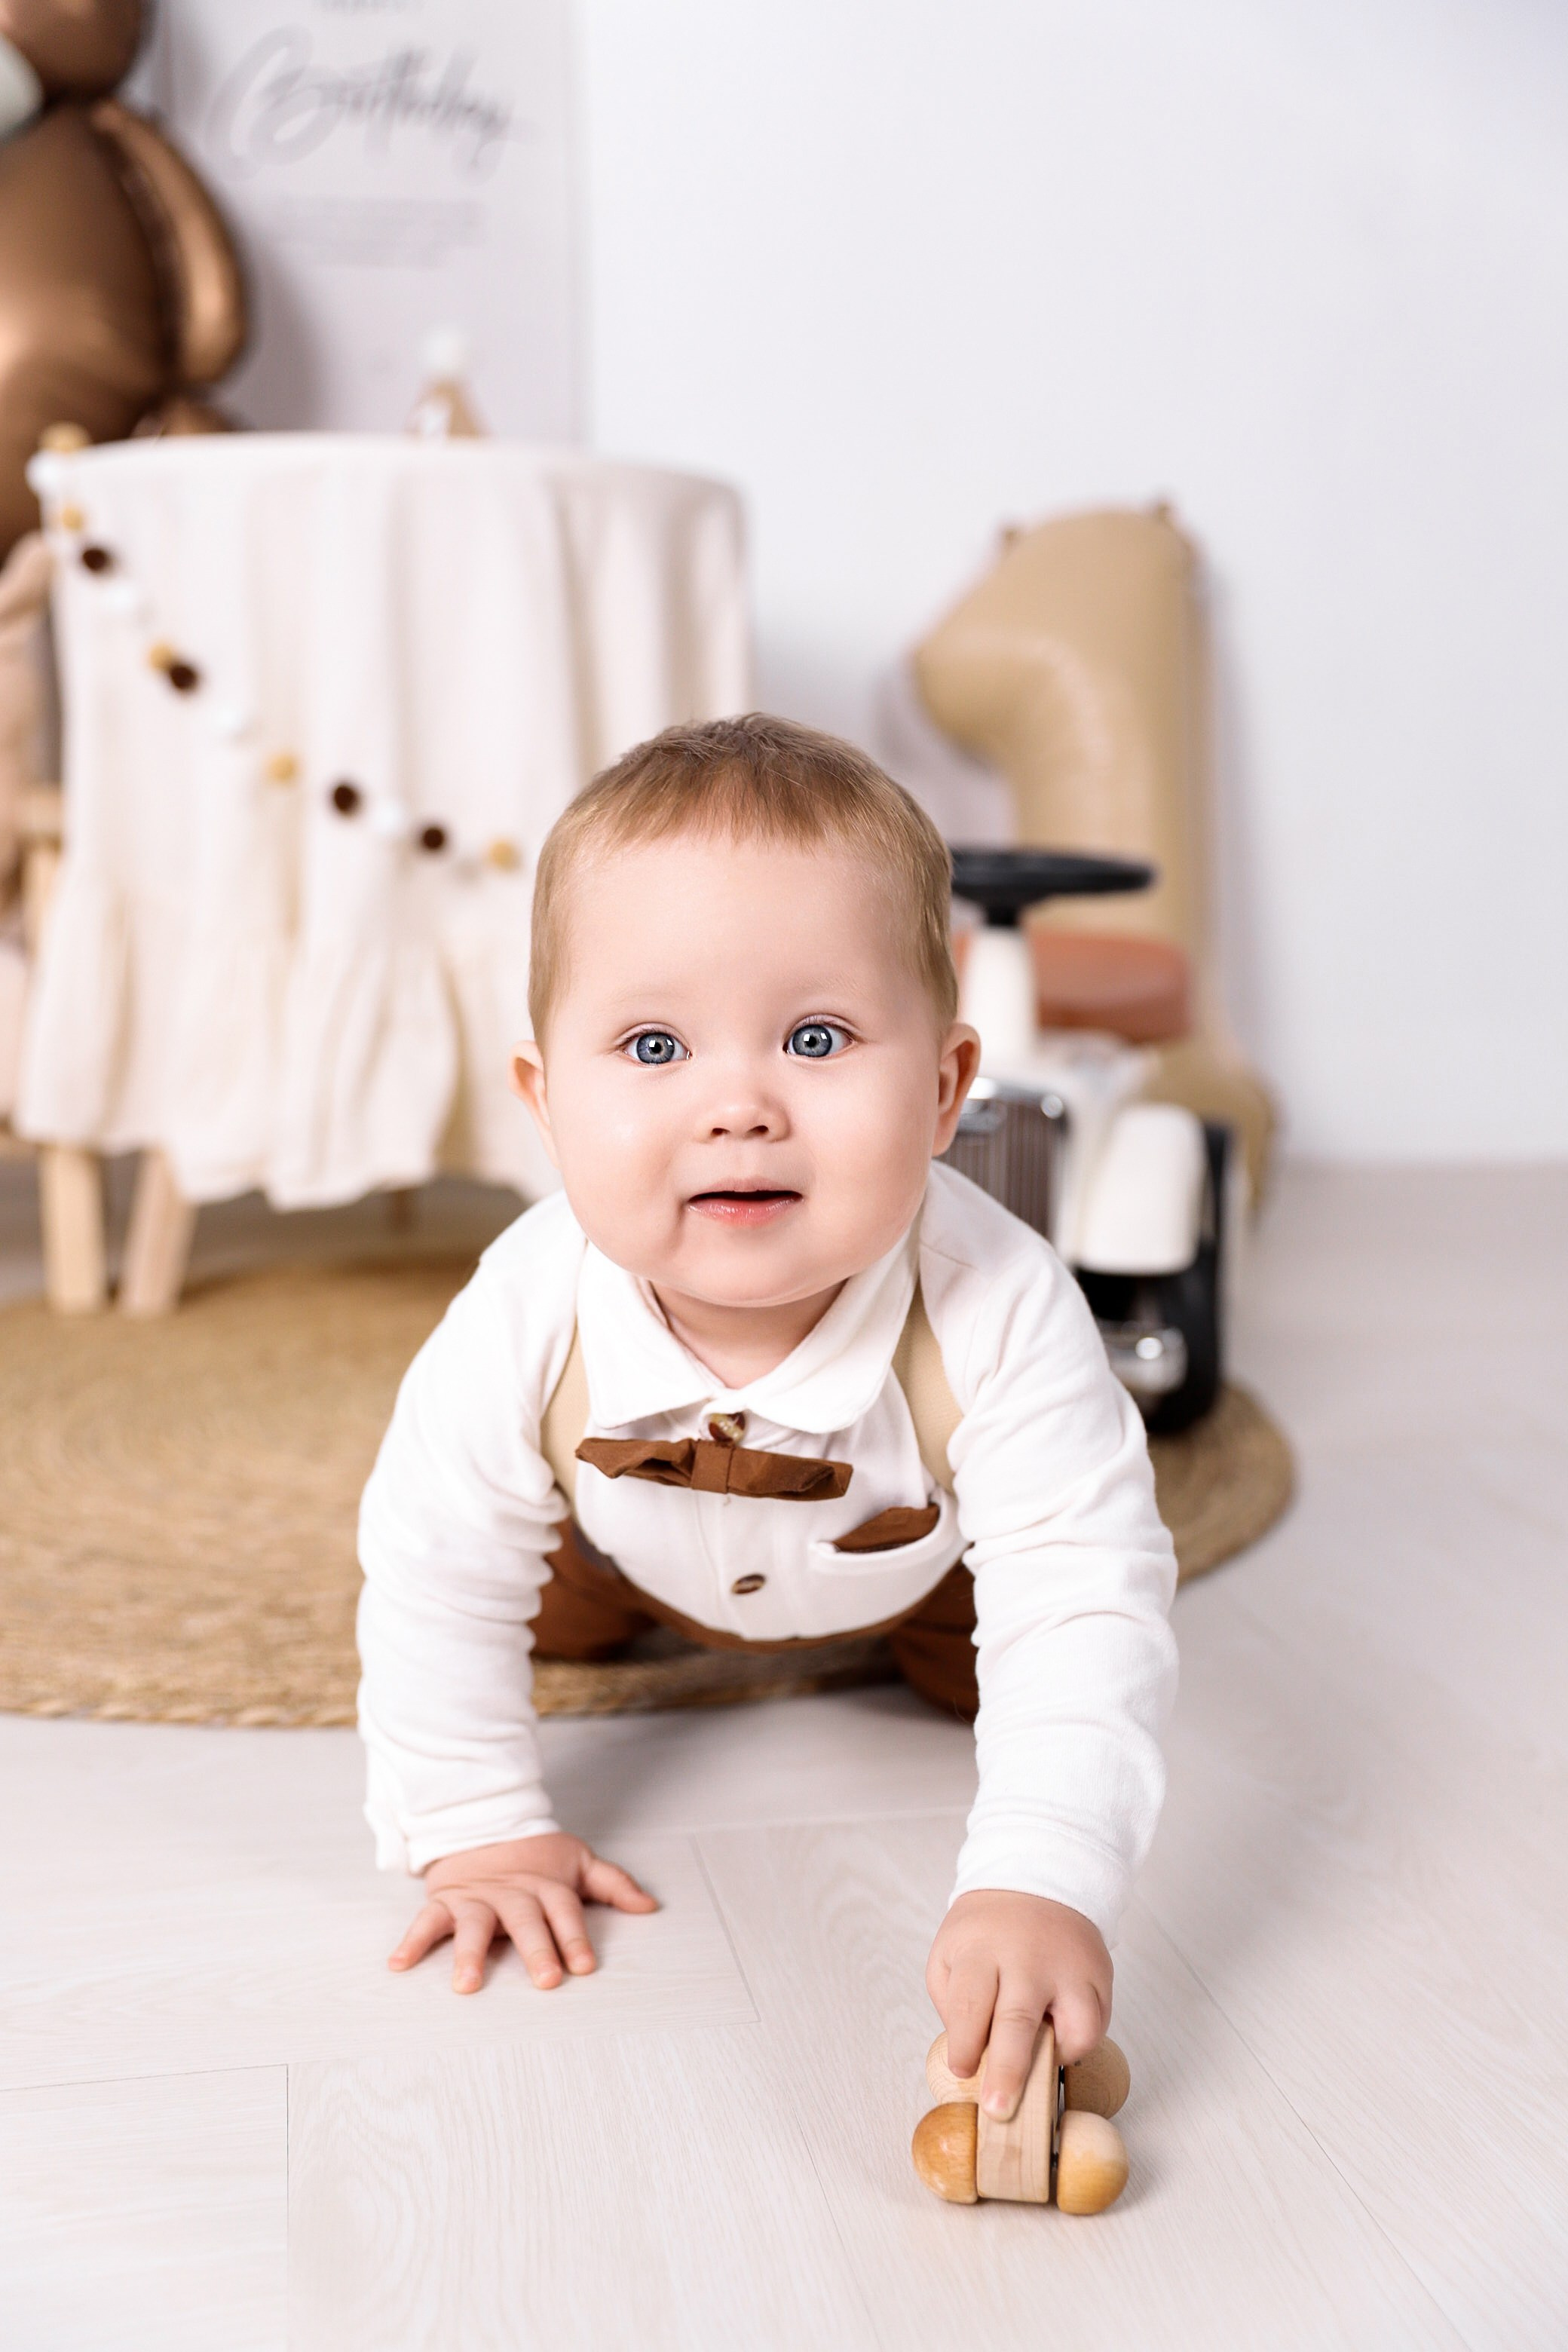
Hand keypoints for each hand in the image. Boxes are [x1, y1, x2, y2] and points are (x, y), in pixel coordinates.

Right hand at [389, 1833, 657, 1993]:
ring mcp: (476, 1897)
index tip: (584, 1967)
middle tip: (545, 1980)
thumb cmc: (536, 1857)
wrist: (483, 1825)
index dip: (575, 1938)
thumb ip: (613, 1884)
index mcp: (546, 1887)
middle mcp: (512, 1894)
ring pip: (474, 1924)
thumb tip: (650, 1906)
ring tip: (466, 1985)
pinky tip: (399, 1964)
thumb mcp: (578, 1862)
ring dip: (469, 1953)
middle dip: (535, 1949)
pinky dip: (412, 1941)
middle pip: (525, 1920)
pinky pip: (426, 1921)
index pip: (565, 1911)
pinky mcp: (445, 1900)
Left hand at [927, 1889, 1111, 2121]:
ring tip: (1040, 2065)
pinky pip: (1097, 2025)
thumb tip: (971, 2058)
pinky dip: (1079, 2043)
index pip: (969, 2005)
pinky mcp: (1098, 1975)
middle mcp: (1027, 1959)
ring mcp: (1068, 1968)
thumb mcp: (950, 1952)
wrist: (1037, 1880)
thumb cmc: (987, 1931)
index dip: (965, 2045)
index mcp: (981, 1951)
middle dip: (1008, 2072)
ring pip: (1075, 2028)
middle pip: (1017, 2020)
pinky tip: (1059, 2041)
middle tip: (1000, 2108)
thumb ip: (953, 2003)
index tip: (964, 2070)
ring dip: (1056, 2059)